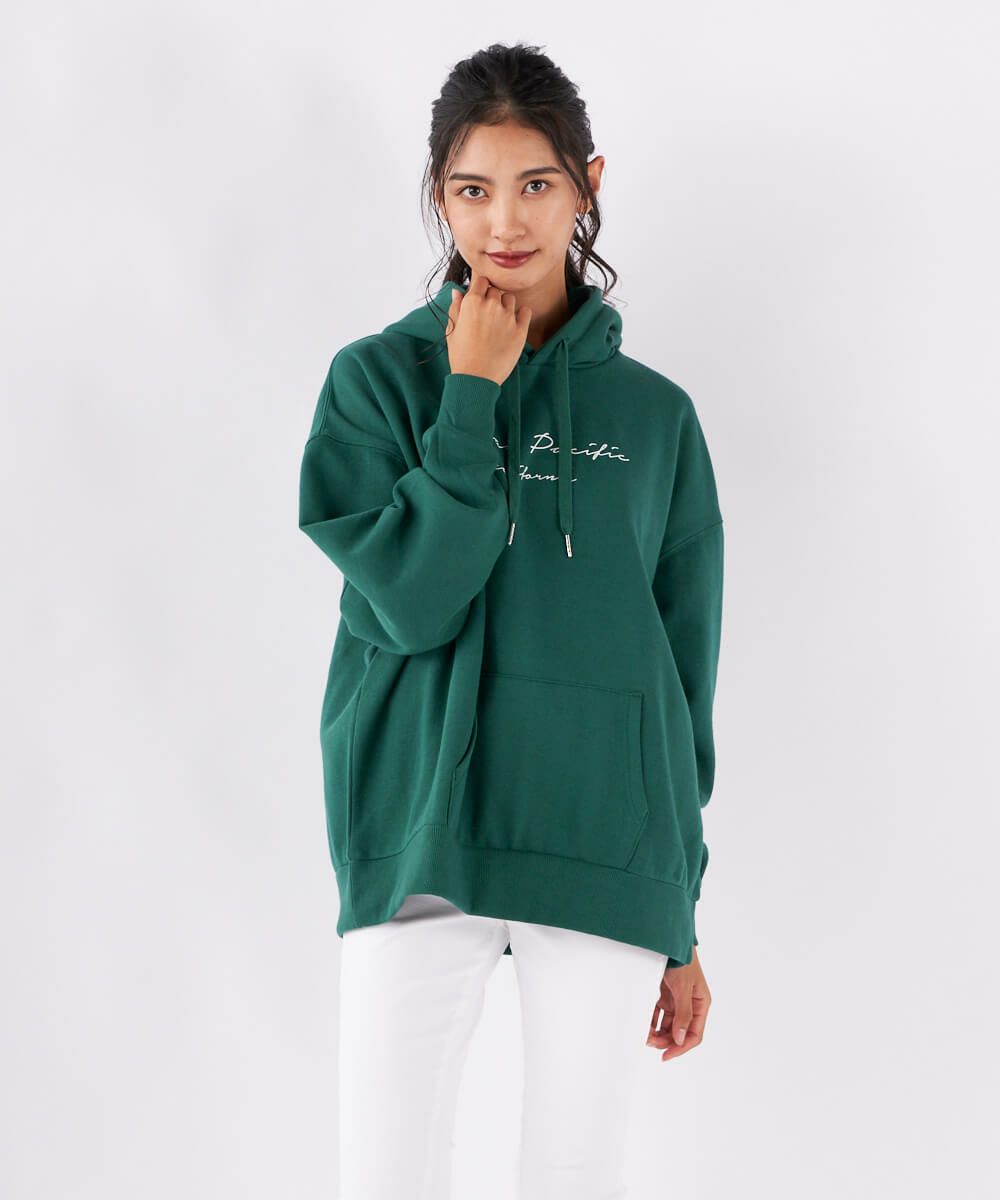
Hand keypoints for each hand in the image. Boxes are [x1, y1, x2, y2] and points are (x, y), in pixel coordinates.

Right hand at [445, 269, 531, 386]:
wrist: (476, 378)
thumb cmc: (461, 356)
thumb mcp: (452, 330)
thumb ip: (456, 308)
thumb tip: (458, 291)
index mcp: (472, 303)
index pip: (481, 279)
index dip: (480, 287)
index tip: (480, 295)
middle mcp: (491, 305)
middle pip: (496, 290)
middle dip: (492, 298)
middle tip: (488, 315)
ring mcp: (507, 317)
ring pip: (510, 299)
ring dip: (505, 305)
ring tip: (499, 322)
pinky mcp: (520, 329)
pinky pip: (525, 311)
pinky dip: (521, 314)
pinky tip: (512, 325)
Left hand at [645, 945, 710, 1060]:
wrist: (667, 939)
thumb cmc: (681, 960)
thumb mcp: (683, 988)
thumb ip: (683, 1014)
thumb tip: (680, 1039)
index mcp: (700, 1004)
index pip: (694, 1034)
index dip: (681, 1047)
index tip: (665, 1055)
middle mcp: (690, 1004)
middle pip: (679, 1031)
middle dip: (665, 1039)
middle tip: (648, 1041)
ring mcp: (676, 999)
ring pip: (667, 1024)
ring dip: (657, 1031)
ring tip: (643, 1033)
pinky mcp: (665, 993)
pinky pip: (658, 1012)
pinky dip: (651, 1019)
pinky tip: (642, 1021)